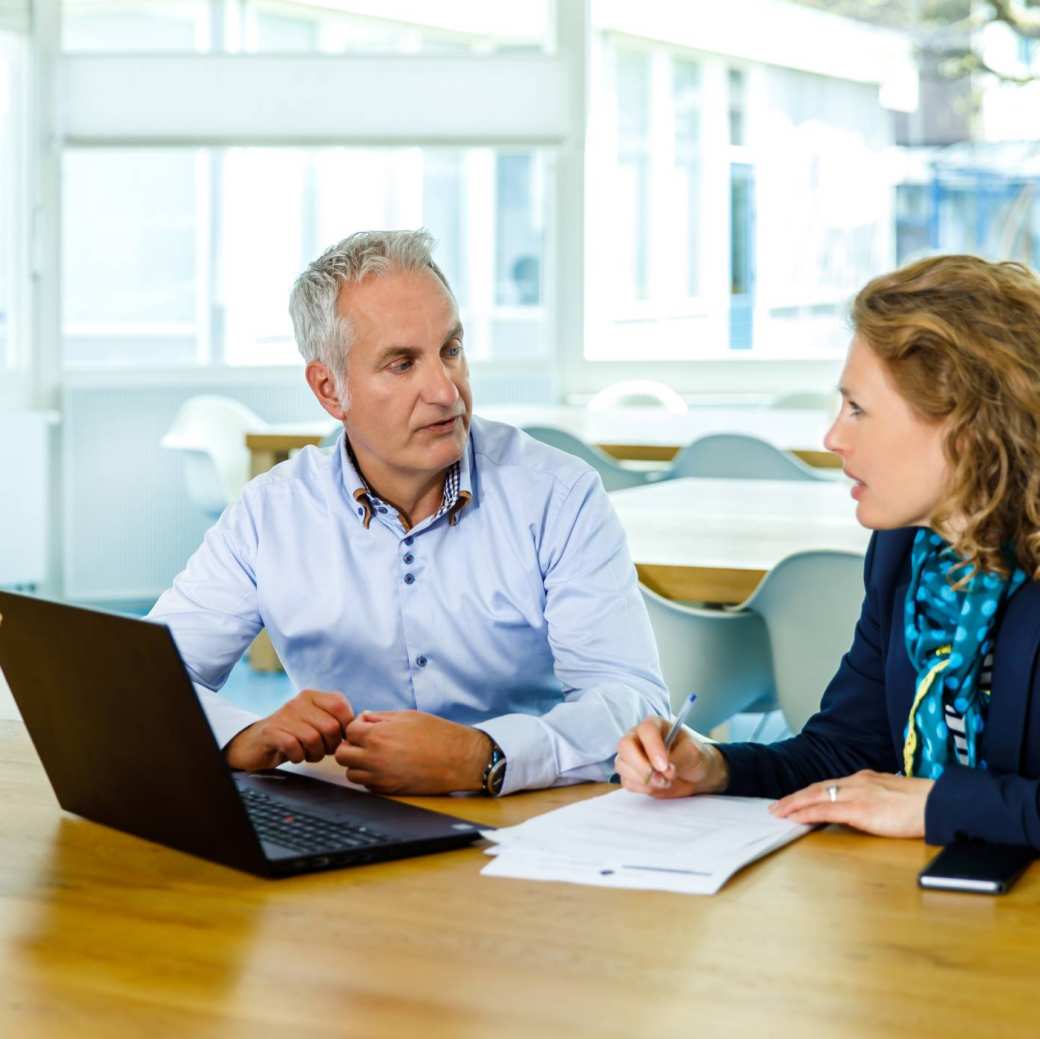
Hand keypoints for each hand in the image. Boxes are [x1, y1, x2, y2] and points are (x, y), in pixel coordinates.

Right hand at [224, 689, 353, 770]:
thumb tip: (358, 729)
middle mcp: (299, 701)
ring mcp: (284, 715)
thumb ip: (336, 721)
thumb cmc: (294, 735)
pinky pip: (294, 747)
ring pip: (313, 739)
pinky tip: (295, 756)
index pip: (341, 706)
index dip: (345, 727)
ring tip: (308, 754)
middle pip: (330, 727)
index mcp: (314, 696)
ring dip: (314, 754)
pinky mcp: (271, 731)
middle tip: (322, 751)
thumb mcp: (315, 722)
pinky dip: (298, 757)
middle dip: (330, 746)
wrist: (256, 743)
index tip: (338, 739)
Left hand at [334, 710, 490, 794]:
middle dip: (350, 746)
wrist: (460, 759)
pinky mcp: (389, 791)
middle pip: (342, 755)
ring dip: (358, 763)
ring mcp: (381, 778)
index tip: (367, 726)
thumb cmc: (438, 734)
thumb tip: (363, 718)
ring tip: (375, 756)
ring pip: (351, 773)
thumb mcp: (408, 716)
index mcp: (378, 736)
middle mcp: (375, 759)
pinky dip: (370, 777)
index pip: (348, 731)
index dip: (357, 727)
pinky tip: (385, 767)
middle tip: (365, 742)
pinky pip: (367, 785)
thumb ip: (381, 717)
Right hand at [613, 716, 728, 798]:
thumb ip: (680, 758)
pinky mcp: (631, 774)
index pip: (646, 731)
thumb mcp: (693, 753)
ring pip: (622, 765)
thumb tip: (665, 769)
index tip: (664, 766)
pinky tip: (657, 786)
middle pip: (625, 746)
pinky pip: (627, 782)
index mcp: (654, 725)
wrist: (694, 774)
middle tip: (660, 778)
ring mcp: (632, 756)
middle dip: (641, 765)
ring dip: (644, 780)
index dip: (653, 748)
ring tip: (665, 782)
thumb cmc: (693, 756)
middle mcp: (638, 738)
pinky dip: (642, 788)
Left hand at [768, 770, 933, 837]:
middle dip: (794, 797)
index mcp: (865, 779)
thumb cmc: (923, 804)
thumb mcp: (893, 796)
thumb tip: (867, 809)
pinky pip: (825, 809)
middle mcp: (856, 782)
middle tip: (777, 807)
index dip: (809, 792)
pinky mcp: (859, 809)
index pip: (829, 784)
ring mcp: (857, 794)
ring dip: (794, 804)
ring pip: (815, 796)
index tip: (795, 799)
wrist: (939, 803)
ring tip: (778, 813)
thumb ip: (876, 799)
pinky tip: (795, 817)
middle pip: (817, 788)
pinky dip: (807, 812)